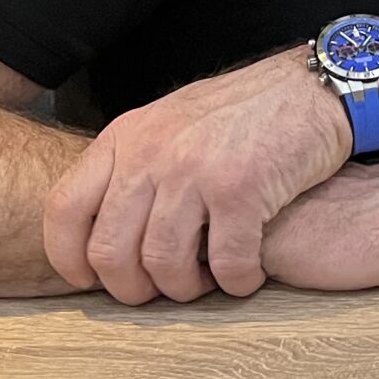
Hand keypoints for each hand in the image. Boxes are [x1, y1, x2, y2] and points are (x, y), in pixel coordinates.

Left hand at [43, 48, 352, 303]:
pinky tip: (248, 275)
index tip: (91, 280)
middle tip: (159, 292)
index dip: (69, 259)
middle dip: (132, 289)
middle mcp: (151, 153)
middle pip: (110, 250)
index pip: (64, 209)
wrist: (314, 86)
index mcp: (126, 138)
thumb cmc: (245, 111)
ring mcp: (195, 171)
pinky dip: (236, 282)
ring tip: (206, 284)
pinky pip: (226, 263)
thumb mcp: (171, 123)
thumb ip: (134, 166)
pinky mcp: (242, 189)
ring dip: (185, 290)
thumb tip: (103, 228)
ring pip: (164, 264)